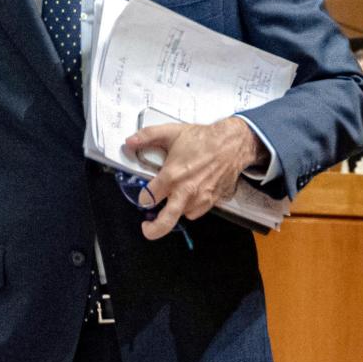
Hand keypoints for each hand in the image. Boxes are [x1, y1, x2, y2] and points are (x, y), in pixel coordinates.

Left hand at [124, 117, 261, 240]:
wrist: (233, 144)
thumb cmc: (204, 139)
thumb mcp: (172, 132)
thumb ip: (147, 136)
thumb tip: (130, 142)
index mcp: (172, 175)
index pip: (148, 197)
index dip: (142, 198)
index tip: (143, 196)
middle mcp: (185, 190)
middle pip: (166, 220)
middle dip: (153, 229)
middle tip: (147, 228)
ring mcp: (200, 198)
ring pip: (181, 215)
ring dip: (175, 209)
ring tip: (174, 198)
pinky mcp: (212, 200)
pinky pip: (196, 212)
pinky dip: (190, 207)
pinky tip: (189, 195)